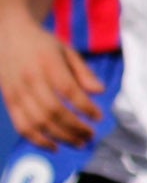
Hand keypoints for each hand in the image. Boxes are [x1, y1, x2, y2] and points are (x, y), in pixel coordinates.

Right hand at [0, 17, 100, 147]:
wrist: (7, 36)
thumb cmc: (43, 45)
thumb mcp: (66, 50)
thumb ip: (83, 71)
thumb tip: (100, 91)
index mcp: (47, 63)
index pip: (68, 90)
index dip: (85, 106)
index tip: (99, 116)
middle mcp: (30, 78)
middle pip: (53, 110)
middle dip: (75, 127)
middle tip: (91, 135)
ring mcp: (17, 91)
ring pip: (37, 121)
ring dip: (60, 136)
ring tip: (80, 142)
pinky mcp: (9, 100)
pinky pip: (21, 125)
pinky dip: (38, 140)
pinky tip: (55, 146)